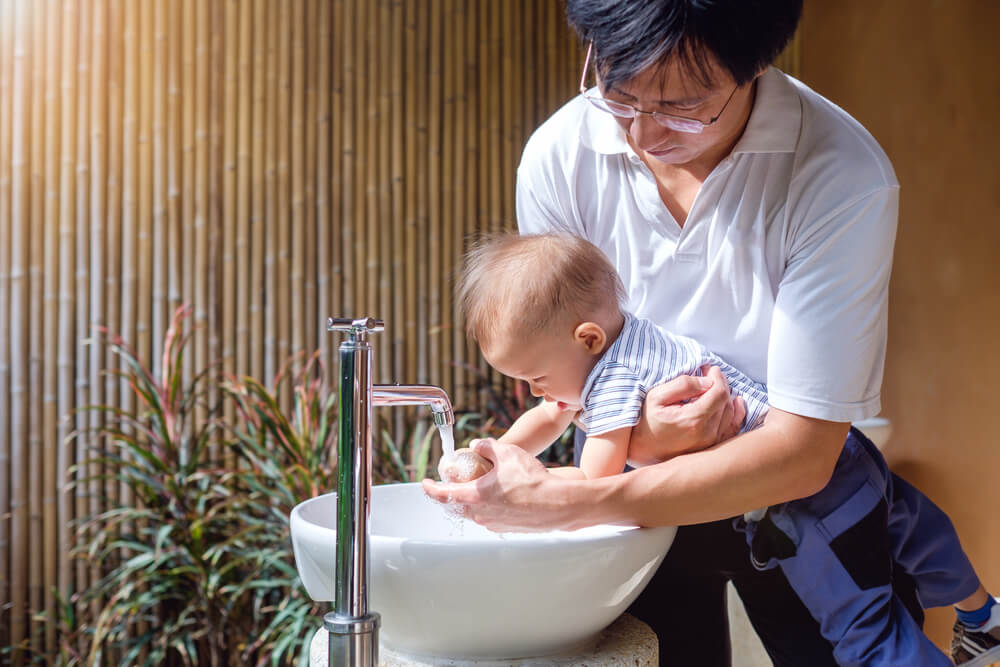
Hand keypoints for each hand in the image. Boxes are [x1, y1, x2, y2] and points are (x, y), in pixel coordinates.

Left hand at [422, 439, 576, 531]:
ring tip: (484, 486)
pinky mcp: (507, 529)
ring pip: (475, 512)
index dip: (431, 489)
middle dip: (454, 493)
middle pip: (457, 505)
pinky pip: (491, 516)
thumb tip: (477, 445)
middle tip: (456, 482)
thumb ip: (486, 447)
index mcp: (474, 496)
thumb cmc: (533, 481)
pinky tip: (504, 495)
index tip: (425, 483)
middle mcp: (481, 514)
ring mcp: (493, 524)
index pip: (442, 495)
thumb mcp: (506, 453)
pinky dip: (490, 506)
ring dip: (474, 499)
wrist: (558, 504)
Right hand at [628, 365, 745, 465]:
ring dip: (726, 397)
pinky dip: (737, 414)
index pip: (720, 393)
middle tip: (709, 375)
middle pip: (726, 402)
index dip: (718, 377)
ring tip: (714, 387)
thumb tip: (708, 381)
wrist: (641, 448)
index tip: (709, 369)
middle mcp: (706, 434)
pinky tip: (736, 403)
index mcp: (694, 420)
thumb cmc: (646, 421)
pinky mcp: (710, 448)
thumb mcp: (657, 396)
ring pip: (731, 414)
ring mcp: (710, 444)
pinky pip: (732, 429)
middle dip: (720, 384)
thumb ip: (684, 385)